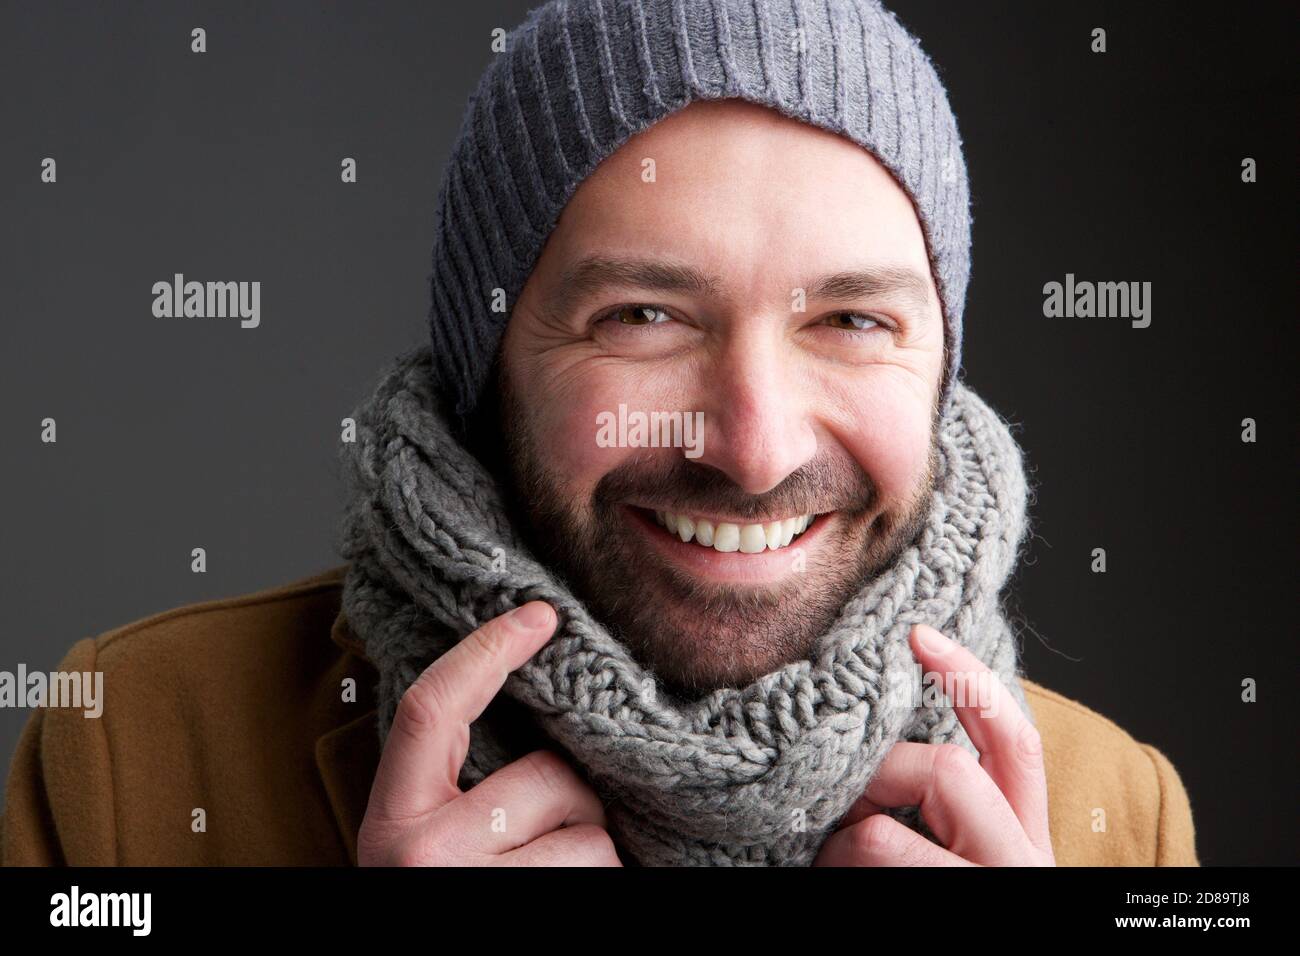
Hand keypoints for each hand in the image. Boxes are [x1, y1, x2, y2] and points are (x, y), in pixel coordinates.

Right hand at [357, 601, 621, 865]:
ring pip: (589, 829)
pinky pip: (606, 867)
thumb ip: (454, 777)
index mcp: (393, 819)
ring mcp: (479, 880)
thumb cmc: (443, 885)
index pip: (431, 707)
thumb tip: (533, 699)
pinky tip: (573, 885)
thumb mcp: (421, 834)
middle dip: (571, 799)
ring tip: (555, 871)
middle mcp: (428, 851)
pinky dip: (604, 876)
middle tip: (550, 839)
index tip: (537, 615)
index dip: (485, 651)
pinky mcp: (533, 901)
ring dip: (590, 846)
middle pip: (546, 773)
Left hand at [814, 624, 1054, 865]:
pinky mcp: (944, 897)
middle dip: (883, 772)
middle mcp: (1017, 859)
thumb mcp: (941, 839)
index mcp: (1020, 834)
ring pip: (900, 817)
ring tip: (833, 855)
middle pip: (952, 769)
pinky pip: (875, 846)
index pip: (1016, 742)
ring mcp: (986, 884)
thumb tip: (878, 727)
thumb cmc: (912, 875)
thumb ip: (931, 792)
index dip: (970, 681)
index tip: (918, 635)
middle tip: (845, 800)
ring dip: (848, 828)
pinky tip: (830, 873)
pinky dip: (835, 857)